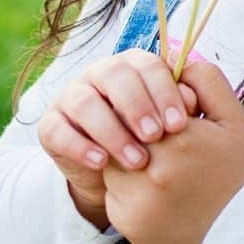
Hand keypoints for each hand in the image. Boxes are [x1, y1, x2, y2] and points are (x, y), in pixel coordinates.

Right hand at [38, 48, 198, 227]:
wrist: (116, 179)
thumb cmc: (150, 143)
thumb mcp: (167, 127)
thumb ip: (179, 108)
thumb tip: (192, 101)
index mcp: (133, 66)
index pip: (148, 65)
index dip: (164, 91)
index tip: (179, 124)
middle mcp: (100, 74)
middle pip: (114, 74)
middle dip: (137, 105)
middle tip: (156, 136)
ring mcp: (72, 97)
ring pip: (85, 102)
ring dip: (112, 131)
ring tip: (137, 160)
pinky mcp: (51, 125)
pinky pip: (58, 129)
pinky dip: (80, 146)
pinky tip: (103, 163)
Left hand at [103, 62, 243, 243]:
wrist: (243, 231)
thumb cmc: (237, 168)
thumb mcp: (232, 116)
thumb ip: (204, 79)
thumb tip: (173, 62)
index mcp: (176, 138)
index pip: (136, 107)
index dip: (149, 110)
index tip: (170, 125)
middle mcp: (151, 171)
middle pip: (121, 134)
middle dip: (135, 134)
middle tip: (162, 146)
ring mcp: (136, 201)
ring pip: (111, 164)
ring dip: (127, 162)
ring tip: (161, 171)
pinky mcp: (128, 224)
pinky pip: (113, 196)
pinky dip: (128, 192)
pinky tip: (157, 196)